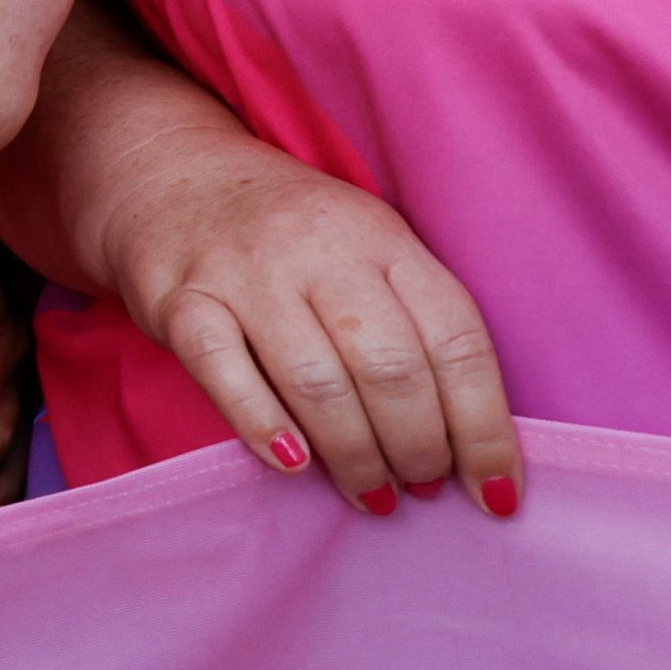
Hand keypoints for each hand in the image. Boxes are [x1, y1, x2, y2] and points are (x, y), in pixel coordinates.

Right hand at [105, 134, 517, 515]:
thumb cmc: (293, 239)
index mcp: (383, 237)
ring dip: (354, 456)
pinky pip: (222, 370)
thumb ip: (412, 328)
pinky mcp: (178, 297)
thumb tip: (464, 451)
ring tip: (370, 493)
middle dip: (417, 448)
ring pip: (315, 380)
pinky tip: (293, 463)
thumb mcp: (367, 252)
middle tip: (419, 487)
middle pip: (389, 367)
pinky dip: (262, 425)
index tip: (497, 494)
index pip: (455, 339)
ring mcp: (245, 270)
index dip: (484, 428)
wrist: (173, 175)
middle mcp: (319, 246)